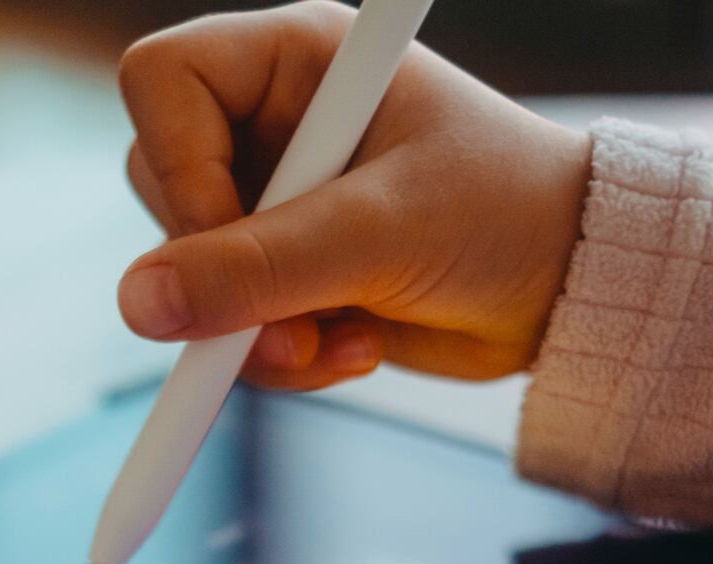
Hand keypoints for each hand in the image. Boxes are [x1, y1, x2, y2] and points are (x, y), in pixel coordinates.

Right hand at [116, 1, 591, 388]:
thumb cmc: (506, 217)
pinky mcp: (287, 271)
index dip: (176, 166)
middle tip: (287, 320)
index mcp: (298, 60)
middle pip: (159, 186)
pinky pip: (228, 325)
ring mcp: (275, 200)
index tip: (228, 235)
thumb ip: (257, 268)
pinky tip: (357, 346)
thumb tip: (140, 304)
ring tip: (342, 338)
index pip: (162, 82)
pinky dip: (283, 355)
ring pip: (188, 273)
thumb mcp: (381, 235)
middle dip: (222, 274)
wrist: (572, 290)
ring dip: (258, 330)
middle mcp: (273, 121)